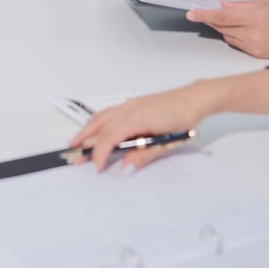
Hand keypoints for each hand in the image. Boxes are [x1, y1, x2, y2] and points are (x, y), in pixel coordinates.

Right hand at [69, 82, 210, 172]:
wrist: (194, 99)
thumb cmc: (183, 117)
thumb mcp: (164, 142)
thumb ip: (142, 156)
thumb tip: (126, 168)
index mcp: (135, 118)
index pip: (109, 139)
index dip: (100, 154)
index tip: (97, 167)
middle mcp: (128, 109)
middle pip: (99, 127)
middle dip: (85, 142)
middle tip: (74, 156)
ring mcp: (129, 105)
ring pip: (101, 118)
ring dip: (87, 130)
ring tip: (77, 142)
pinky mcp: (132, 104)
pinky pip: (108, 113)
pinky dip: (97, 122)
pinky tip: (95, 127)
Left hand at [189, 0, 268, 59]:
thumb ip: (243, 5)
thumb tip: (224, 6)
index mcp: (254, 18)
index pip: (221, 17)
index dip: (203, 16)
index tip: (191, 14)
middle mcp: (252, 35)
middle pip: (222, 27)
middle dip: (212, 20)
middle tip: (204, 13)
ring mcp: (254, 47)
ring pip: (228, 36)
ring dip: (224, 28)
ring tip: (232, 19)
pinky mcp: (256, 55)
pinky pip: (238, 44)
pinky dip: (235, 36)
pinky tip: (241, 30)